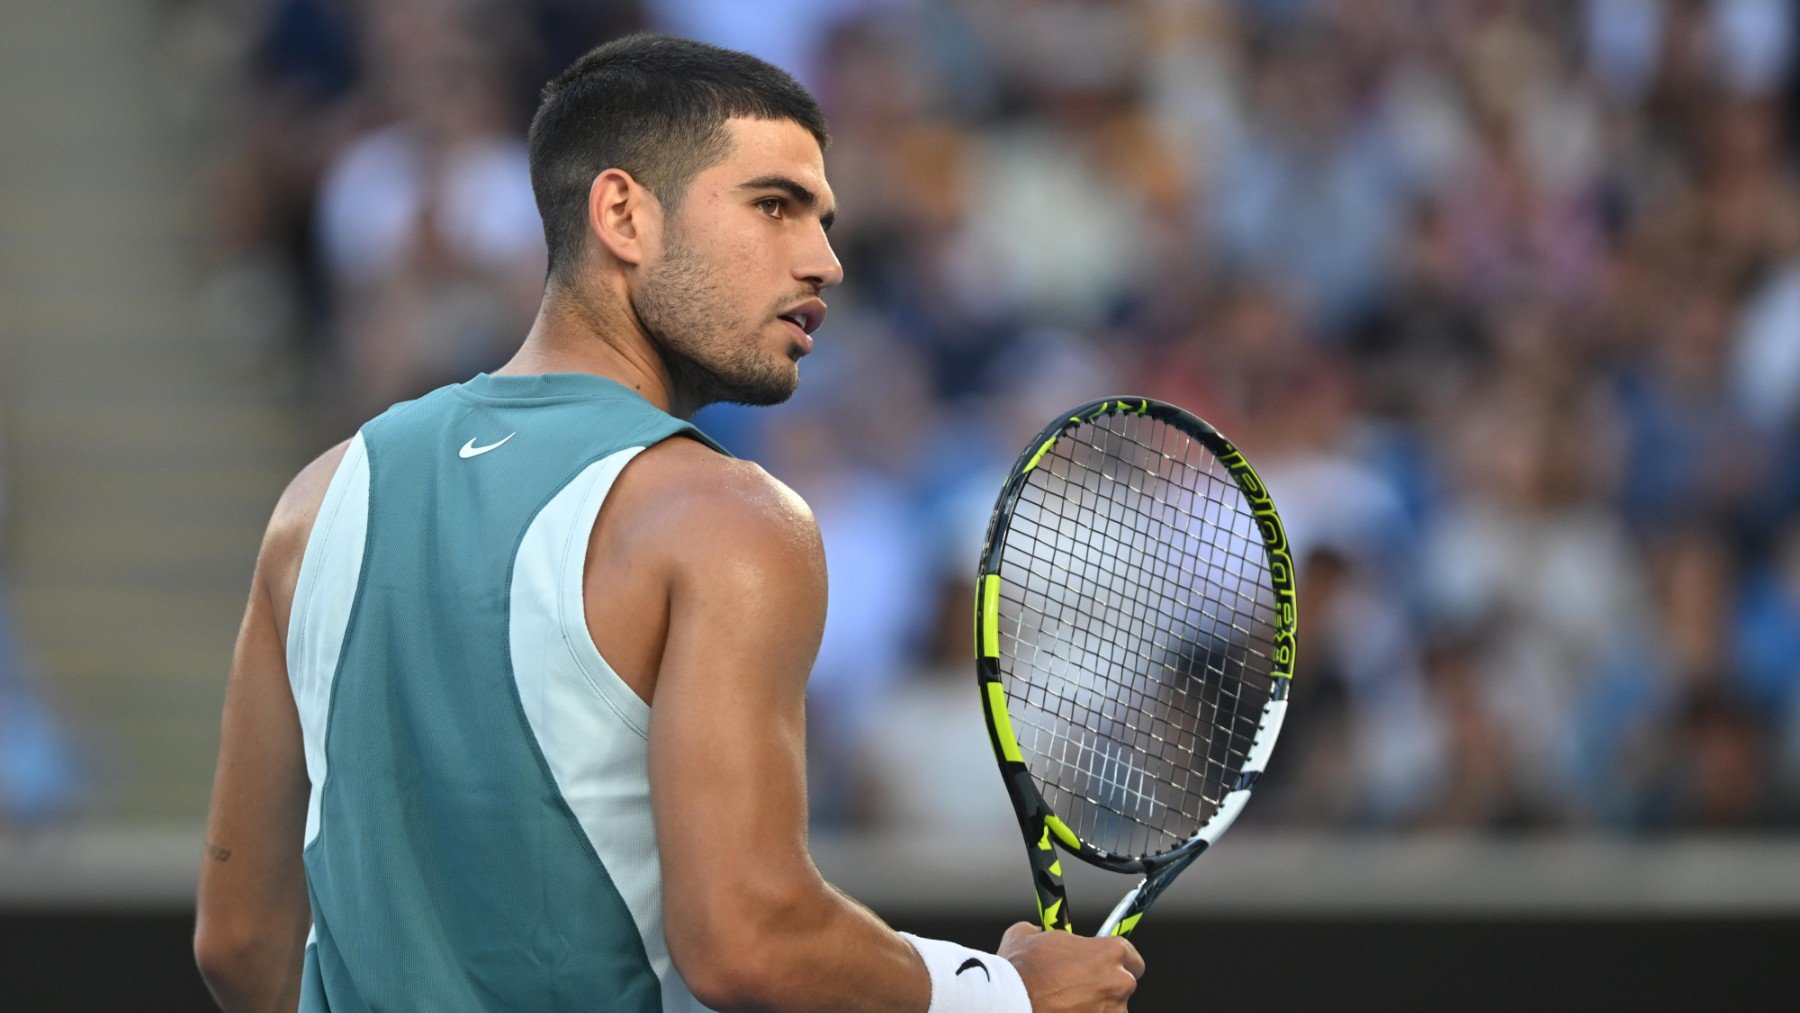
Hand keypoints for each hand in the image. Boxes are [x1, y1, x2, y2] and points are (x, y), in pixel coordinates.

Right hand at [998, 921, 1142, 1011]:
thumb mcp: (1028, 935)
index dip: (1118, 961)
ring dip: (1096, 1006)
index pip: (1132, 957)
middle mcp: (1118, 982)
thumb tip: (1039, 932)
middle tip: (1080, 986)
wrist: (1011, 1001)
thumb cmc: (1021, 968)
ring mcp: (1111, 1011)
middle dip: (1106, 985)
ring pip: (1111, 1008)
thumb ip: (1045, 932)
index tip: (1105, 965)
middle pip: (1123, 985)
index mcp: (1110, 952)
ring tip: (1067, 1004)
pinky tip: (1064, 1012)